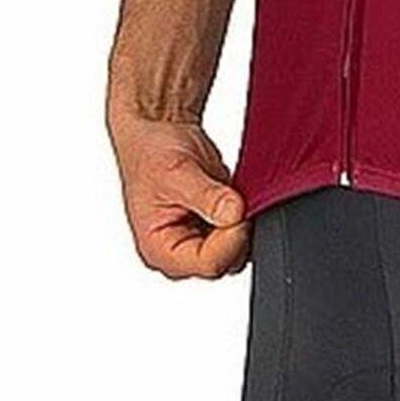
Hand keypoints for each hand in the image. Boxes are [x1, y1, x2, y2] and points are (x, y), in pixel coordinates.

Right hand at [109, 113, 249, 279]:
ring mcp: (202, 240)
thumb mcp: (177, 171)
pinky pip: (244, 230)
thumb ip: (207, 196)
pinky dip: (247, 212)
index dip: (231, 238)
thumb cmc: (152, 155)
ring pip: (240, 248)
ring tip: (229, 191)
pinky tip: (234, 192)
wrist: (158, 136)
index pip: (208, 264)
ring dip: (244, 221)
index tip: (238, 208)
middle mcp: (181, 252)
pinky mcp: (218, 227)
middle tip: (236, 197)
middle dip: (238, 229)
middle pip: (227, 261)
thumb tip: (233, 213)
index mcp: (159, 250)